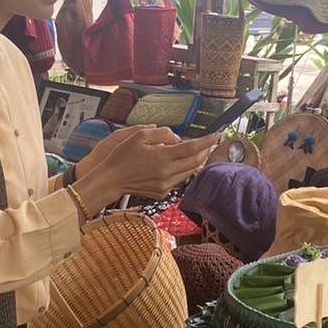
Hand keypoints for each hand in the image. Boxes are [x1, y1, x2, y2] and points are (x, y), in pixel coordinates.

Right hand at [78, 128, 220, 209]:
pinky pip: (178, 180)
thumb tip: (177, 138)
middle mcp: (167, 172)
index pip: (192, 147)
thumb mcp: (139, 135)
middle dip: (206, 151)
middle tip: (211, 142)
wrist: (110, 180)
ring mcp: (166, 185)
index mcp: (162, 156)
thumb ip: (162, 133)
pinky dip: (181, 171)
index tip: (217, 134)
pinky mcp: (162, 193)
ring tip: (196, 151)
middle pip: (196, 161)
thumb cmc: (122, 156)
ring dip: (195, 161)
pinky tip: (177, 164)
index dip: (207, 140)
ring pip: (189, 172)